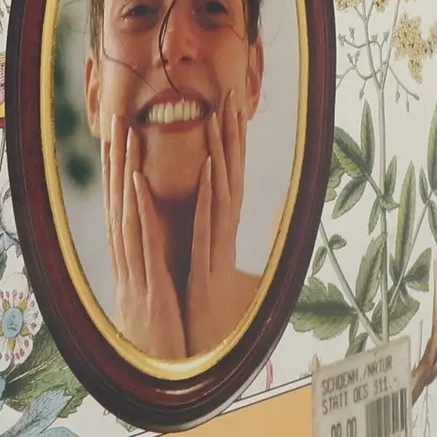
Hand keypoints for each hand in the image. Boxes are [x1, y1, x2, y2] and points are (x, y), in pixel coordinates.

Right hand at [105, 114, 187, 361]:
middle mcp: (127, 267)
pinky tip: (140, 184)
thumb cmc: (159, 348)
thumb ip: (149, 274)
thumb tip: (151, 251)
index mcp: (132, 268)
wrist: (157, 389)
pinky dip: (142, 213)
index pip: (121, 209)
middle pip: (117, 204)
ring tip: (125, 135)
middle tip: (115, 116)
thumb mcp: (153, 303)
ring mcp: (135, 278)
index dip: (117, 171)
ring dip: (125, 174)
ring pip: (127, 216)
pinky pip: (145, 245)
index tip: (116, 133)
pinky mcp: (150, 292)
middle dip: (116, 159)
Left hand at [184, 94, 250, 355]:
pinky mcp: (209, 261)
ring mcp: (219, 243)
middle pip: (231, 171)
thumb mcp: (204, 257)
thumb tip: (208, 206)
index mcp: (219, 223)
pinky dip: (209, 194)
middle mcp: (224, 228)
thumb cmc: (207, 301)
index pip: (227, 169)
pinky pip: (209, 221)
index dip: (230, 135)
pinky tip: (209, 167)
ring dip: (222, 151)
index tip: (229, 98)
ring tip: (221, 116)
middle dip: (231, 131)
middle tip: (231, 91)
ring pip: (223, 188)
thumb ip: (208, 230)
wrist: (206, 344)